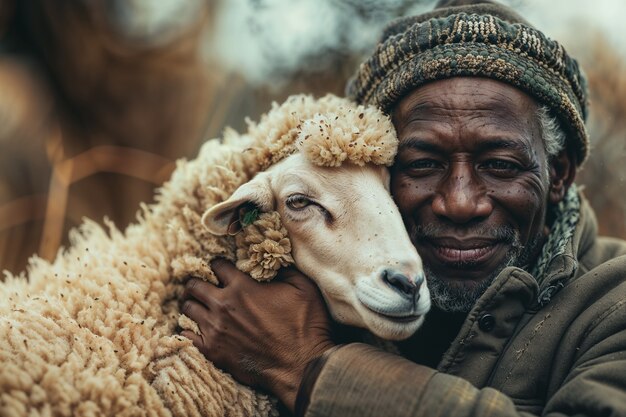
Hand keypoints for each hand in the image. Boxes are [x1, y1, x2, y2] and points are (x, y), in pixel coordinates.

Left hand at [180, 259, 334, 411]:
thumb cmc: (306, 326)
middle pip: (194, 285)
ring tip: (198, 304)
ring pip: (188, 308)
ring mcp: (215, 330)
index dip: (219, 264)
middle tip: (202, 284)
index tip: (222, 268)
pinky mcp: (213, 352)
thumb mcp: (303, 288)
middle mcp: (223, 306)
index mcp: (242, 287)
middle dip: (197, 281)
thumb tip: (274, 263)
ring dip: (192, 303)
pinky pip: (187, 335)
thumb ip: (285, 270)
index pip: (217, 265)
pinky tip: (197, 328)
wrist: (302, 366)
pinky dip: (189, 329)